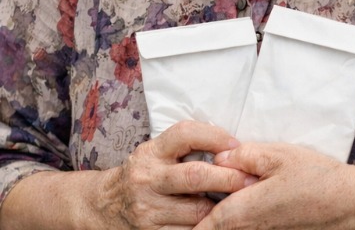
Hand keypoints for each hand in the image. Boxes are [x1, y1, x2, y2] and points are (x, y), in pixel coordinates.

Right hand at [94, 121, 257, 229]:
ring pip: (195, 211)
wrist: (103, 206)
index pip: (185, 134)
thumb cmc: (144, 172)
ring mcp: (147, 210)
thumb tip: (231, 146)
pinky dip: (205, 228)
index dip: (215, 137)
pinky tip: (218, 222)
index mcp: (153, 152)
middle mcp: (148, 179)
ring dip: (220, 207)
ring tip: (239, 202)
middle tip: (250, 179)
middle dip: (228, 178)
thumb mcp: (158, 151)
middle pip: (196, 176)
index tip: (238, 145)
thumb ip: (187, 145)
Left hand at [195, 143, 354, 229]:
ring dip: (220, 218)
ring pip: (232, 227)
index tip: (175, 217)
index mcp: (244, 209)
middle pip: (216, 228)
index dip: (190, 222)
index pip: (205, 224)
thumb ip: (245, 155)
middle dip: (201, 218)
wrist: (346, 202)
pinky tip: (243, 203)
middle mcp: (249, 228)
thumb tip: (218, 157)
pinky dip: (237, 219)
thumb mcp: (279, 155)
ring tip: (208, 203)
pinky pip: (247, 227)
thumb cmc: (314, 177)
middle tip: (187, 206)